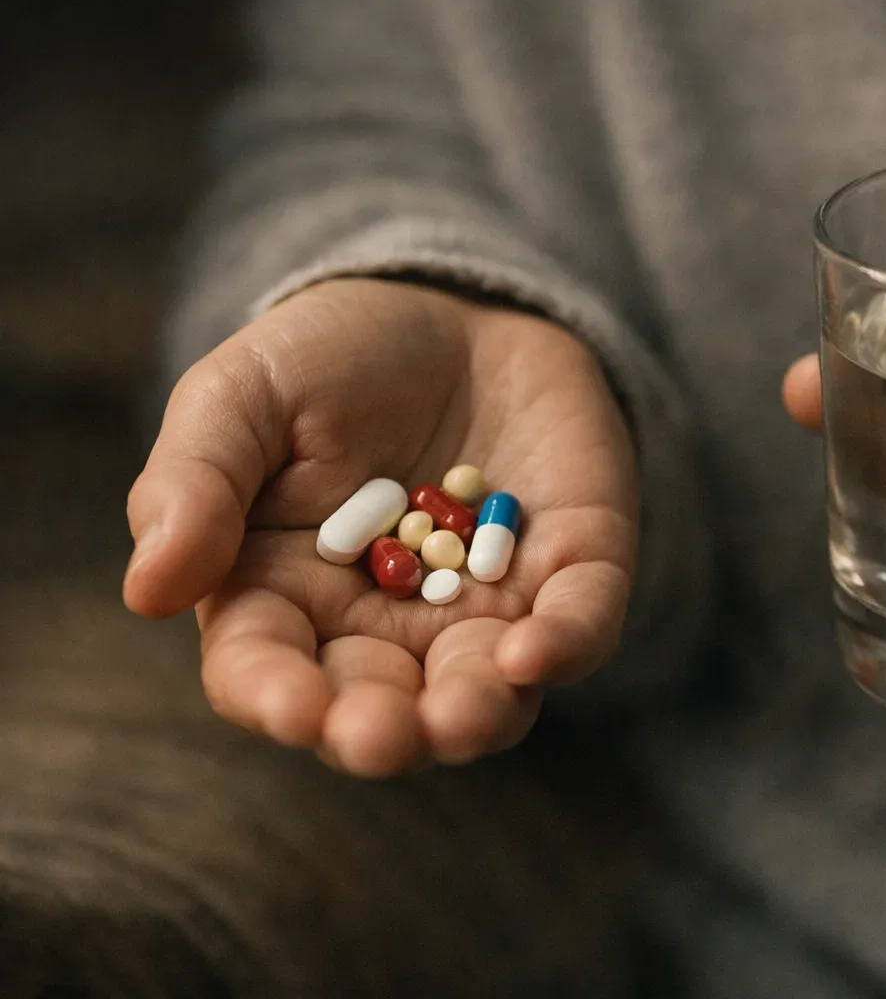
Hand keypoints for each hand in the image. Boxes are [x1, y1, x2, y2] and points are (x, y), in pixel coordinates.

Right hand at [125, 278, 636, 776]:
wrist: (454, 306)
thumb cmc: (326, 360)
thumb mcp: (239, 397)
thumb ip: (195, 483)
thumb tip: (148, 592)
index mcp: (285, 597)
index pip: (269, 671)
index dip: (278, 698)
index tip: (294, 709)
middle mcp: (386, 629)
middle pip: (379, 708)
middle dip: (380, 732)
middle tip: (379, 736)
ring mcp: (484, 608)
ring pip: (483, 695)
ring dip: (475, 716)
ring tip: (460, 718)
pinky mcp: (571, 570)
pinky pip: (580, 626)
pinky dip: (565, 644)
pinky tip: (538, 650)